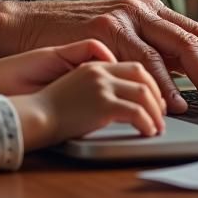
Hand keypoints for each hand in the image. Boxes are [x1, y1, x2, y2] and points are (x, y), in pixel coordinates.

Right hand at [0, 0, 197, 114]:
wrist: (26, 25)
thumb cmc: (73, 39)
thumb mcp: (120, 38)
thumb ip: (150, 51)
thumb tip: (190, 79)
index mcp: (150, 10)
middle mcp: (142, 8)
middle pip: (195, 40)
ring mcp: (124, 16)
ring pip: (176, 49)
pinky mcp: (106, 30)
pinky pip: (144, 61)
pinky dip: (164, 85)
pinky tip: (173, 105)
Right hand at [10, 60, 165, 149]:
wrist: (35, 116)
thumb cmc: (52, 108)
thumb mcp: (78, 87)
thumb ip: (99, 87)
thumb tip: (121, 102)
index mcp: (96, 65)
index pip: (133, 67)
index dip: (149, 83)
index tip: (156, 98)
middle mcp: (101, 71)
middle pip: (143, 76)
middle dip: (158, 96)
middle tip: (162, 113)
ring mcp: (102, 86)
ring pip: (144, 94)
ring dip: (156, 112)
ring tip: (157, 127)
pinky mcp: (103, 104)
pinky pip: (137, 112)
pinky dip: (147, 123)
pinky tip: (148, 132)